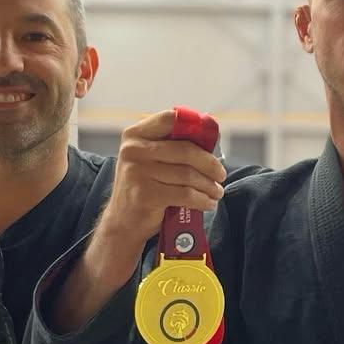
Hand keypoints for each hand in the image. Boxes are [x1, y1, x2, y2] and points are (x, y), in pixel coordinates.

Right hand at [99, 110, 226, 256]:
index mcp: (134, 135)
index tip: (211, 140)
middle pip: (185, 150)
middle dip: (209, 164)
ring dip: (209, 185)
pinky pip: (185, 194)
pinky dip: (202, 200)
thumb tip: (208, 139)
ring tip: (217, 191)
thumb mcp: (147, 160)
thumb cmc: (143, 188)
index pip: (170, 120)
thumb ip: (168, 147)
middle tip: (221, 174)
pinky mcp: (146, 194)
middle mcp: (133, 150)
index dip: (194, 127)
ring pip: (188, 174)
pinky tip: (208, 203)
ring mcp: (138, 172)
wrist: (122, 223)